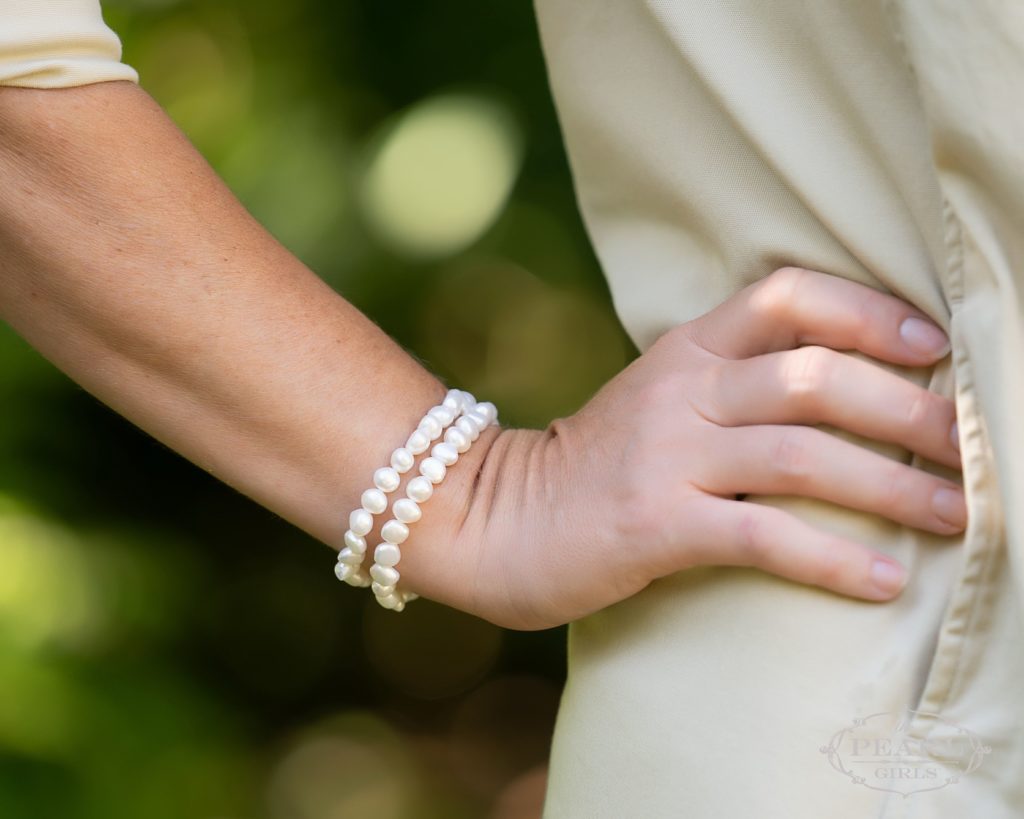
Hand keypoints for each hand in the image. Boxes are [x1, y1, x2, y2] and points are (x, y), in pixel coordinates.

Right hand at [401, 267, 963, 629]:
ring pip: (800, 455)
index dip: (865, 311)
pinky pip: (762, 535)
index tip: (931, 344)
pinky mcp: (654, 525)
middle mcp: (678, 392)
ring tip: (955, 514)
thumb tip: (834, 395)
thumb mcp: (656, 402)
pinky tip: (883, 581)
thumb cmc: (591, 466)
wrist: (493, 517)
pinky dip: (831, 558)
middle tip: (970, 445)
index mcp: (683, 351)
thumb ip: (727, 386)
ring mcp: (665, 457)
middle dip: (907, 409)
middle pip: (812, 378)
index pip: (784, 297)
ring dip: (891, 485)